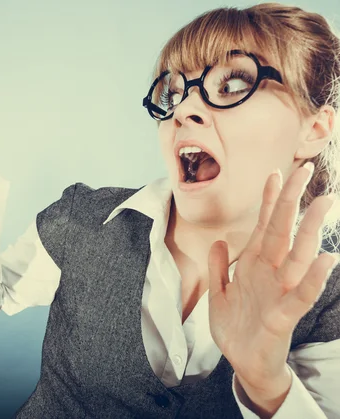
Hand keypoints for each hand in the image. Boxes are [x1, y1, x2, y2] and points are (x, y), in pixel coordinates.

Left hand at [207, 162, 338, 389]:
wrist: (242, 363)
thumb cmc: (235, 328)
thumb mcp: (219, 293)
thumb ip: (218, 267)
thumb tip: (220, 241)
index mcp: (254, 266)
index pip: (264, 226)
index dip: (269, 201)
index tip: (275, 173)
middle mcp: (270, 274)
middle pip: (283, 232)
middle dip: (290, 202)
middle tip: (303, 171)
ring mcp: (279, 293)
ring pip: (297, 256)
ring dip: (309, 230)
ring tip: (322, 202)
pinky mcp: (283, 316)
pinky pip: (301, 295)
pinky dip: (314, 278)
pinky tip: (327, 259)